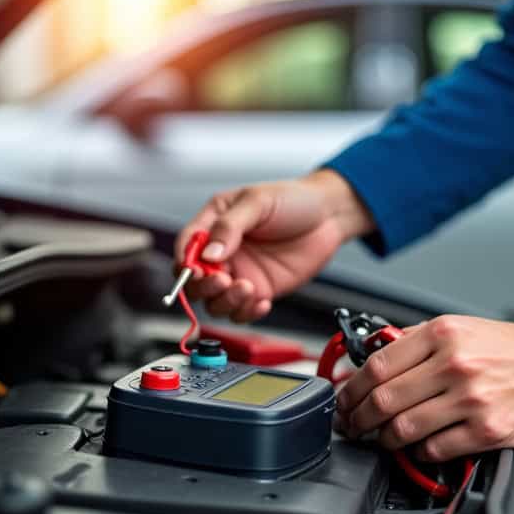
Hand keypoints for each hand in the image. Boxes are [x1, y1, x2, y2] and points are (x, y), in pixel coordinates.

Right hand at [175, 170, 373, 321]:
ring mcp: (240, 273)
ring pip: (215, 301)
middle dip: (203, 286)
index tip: (194, 269)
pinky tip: (262, 301)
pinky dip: (247, 313)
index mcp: (214, 223)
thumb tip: (208, 253)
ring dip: (226, 301)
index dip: (185, 260)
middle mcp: (223, 252)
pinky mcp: (259, 290)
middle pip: (194, 281)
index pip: (187, 246)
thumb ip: (230, 227)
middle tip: (222, 280)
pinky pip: (242, 312)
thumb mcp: (258, 202)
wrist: (328, 216)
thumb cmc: (293, 200)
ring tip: (247, 288)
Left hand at [334, 316, 513, 460]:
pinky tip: (418, 448)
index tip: (344, 400)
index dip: (351, 388)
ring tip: (380, 440)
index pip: (377, 364)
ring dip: (383, 440)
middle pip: (383, 399)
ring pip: (403, 428)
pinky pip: (434, 448)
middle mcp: (455, 364)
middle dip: (357, 418)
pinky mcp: (487, 431)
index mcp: (445, 334)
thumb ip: (422, 342)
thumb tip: (377, 358)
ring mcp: (471, 399)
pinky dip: (418, 452)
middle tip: (352, 426)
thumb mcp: (467, 329)